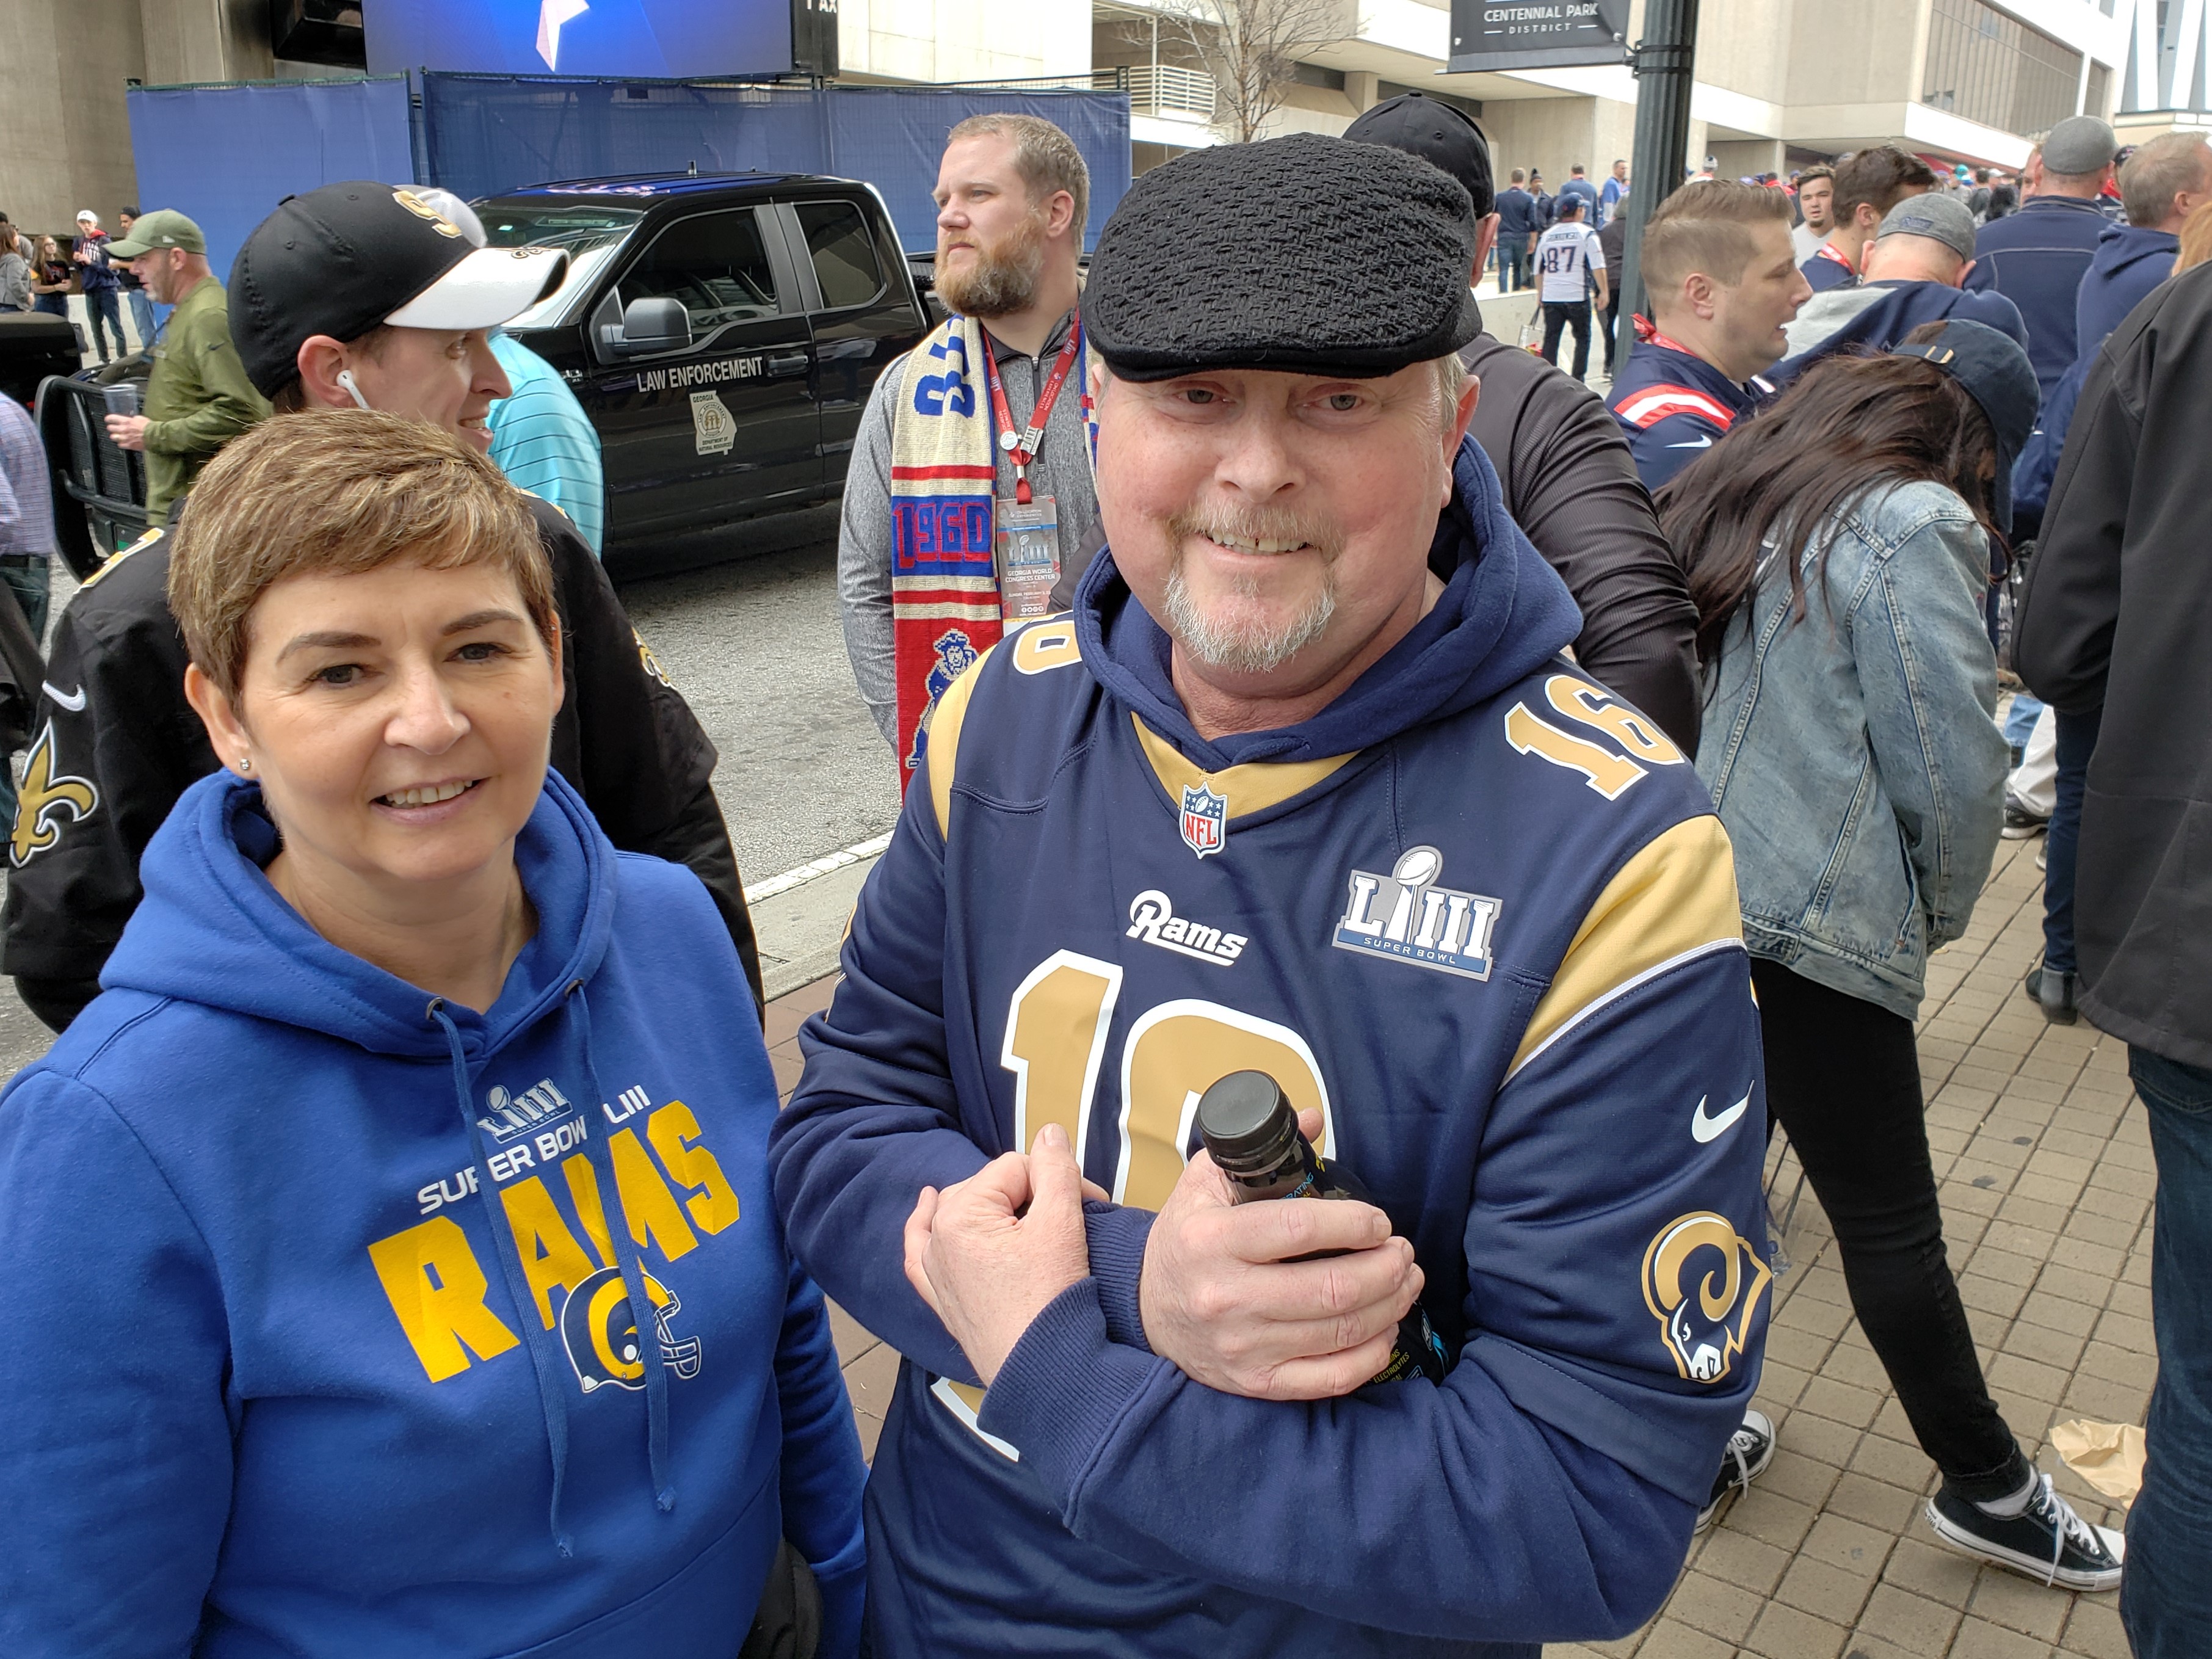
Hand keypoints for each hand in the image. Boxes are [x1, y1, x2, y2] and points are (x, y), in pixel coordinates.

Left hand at [105, 414, 147, 451]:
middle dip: (112, 428)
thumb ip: (133, 419)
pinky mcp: (129, 445)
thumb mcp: (141, 418)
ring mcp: (125, 438)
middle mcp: (123, 429)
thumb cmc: (150, 427)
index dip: (109, 419)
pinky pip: (120, 445)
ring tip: (119, 436)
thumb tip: (131, 420)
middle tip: (114, 428)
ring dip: (115, 436)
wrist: (155, 437)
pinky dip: (121, 443)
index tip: (108, 420)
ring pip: (113, 437)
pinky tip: (124, 442)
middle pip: (110, 428)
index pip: (111, 418)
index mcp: (126, 421)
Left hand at [904, 1123, 1090, 1387]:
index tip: (1094, 1206)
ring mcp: (935, 1270)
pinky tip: (925, 1206)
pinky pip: (921, 1251)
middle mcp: (938, 1237)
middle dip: (1033, 1196)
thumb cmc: (1051, 1300)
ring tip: (1020, 1210)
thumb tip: (1048, 1133)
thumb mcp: (1062, 1225)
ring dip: (987, 1204)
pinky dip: (924, 1228)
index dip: (1059, 1179)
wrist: (1042, 1374)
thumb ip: (1056, 1170)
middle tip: (1073, 1221)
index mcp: (962, 1212)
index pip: (1018, 1168)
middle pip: (991, 1189)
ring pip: (958, 1212)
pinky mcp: (940, 1297)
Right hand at [1139, 1109, 1423, 1400]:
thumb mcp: (1204, 1184)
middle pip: (1331, 1288)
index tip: (1379, 1221)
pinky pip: (1331, 1377)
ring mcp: (1244, 1346)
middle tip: (1403, 1251)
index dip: (1353, 1224)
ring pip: (1340, 1331)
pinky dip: (1371, 1354)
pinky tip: (1386, 1328)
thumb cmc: (1186, 1240)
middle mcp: (1226, 1297)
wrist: (1147, 1311)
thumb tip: (1315, 1118)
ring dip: (1390, 1304)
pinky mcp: (1257, 1383)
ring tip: (1406, 1280)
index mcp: (1211, 1240)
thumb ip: (1259, 1150)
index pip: (1298, 1229)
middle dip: (1385, 1268)